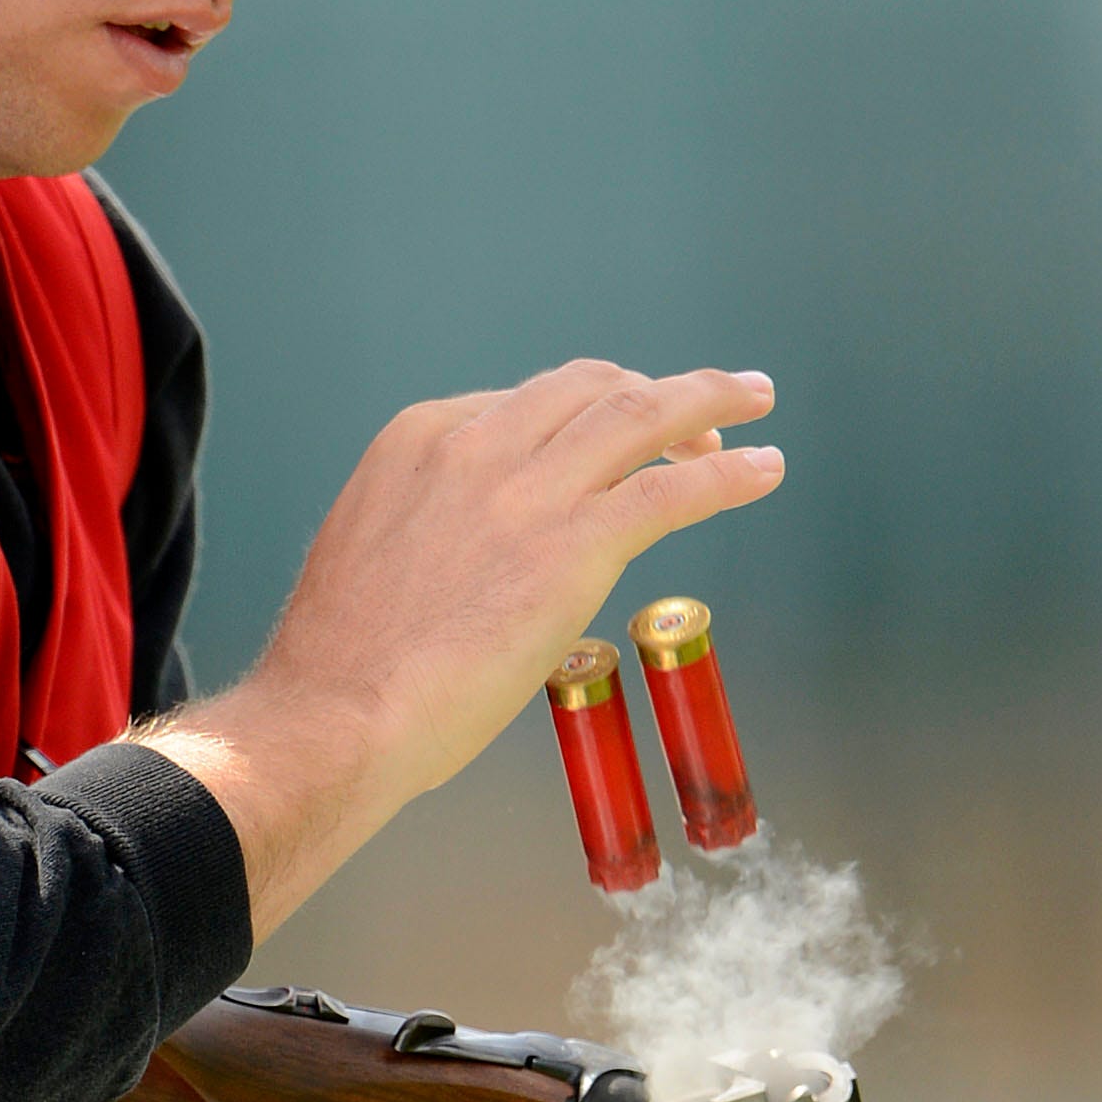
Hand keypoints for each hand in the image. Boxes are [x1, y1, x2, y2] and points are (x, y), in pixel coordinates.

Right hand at [144, 358, 780, 936]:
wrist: (336, 712)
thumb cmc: (344, 664)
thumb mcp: (373, 553)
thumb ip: (431, 532)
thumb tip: (474, 564)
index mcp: (422, 441)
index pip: (528, 403)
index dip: (585, 415)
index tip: (615, 443)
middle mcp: (479, 445)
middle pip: (592, 389)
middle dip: (654, 392)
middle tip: (703, 410)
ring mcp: (529, 489)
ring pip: (643, 414)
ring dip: (709, 402)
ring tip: (754, 402)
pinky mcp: (576, 543)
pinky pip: (673, 490)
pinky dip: (731, 476)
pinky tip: (765, 472)